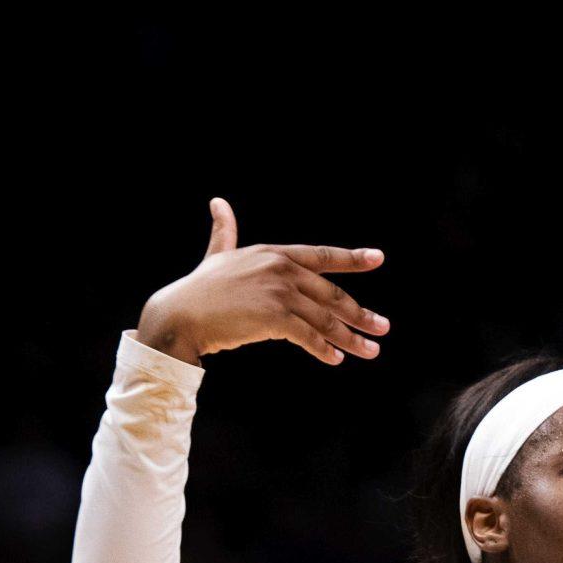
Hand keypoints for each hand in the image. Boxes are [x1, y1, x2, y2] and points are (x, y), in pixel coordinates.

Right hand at [136, 199, 387, 367]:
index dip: (352, 258)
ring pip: (325, 318)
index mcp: (274, 253)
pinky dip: (324, 349)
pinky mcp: (274, 317)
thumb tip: (218, 203)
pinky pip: (308, 336)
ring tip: (370, 351)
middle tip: (382, 328)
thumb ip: (225, 231)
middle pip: (331, 294)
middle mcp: (281, 269)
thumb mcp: (217, 254)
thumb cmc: (198, 288)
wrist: (180, 315)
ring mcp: (279, 292)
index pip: (322, 255)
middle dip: (360, 313)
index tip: (378, 258)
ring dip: (350, 338)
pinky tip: (336, 359)